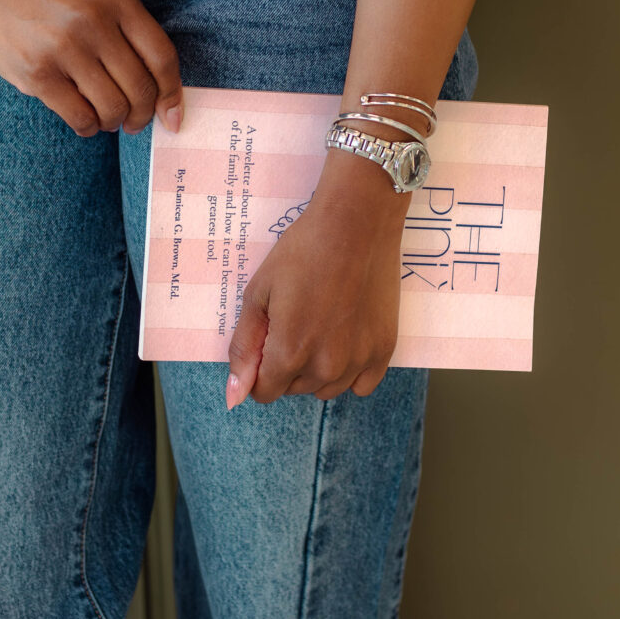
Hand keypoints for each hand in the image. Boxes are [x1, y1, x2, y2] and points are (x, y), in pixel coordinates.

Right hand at [0, 0, 183, 136]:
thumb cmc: (56, 3)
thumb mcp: (100, 1)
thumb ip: (133, 38)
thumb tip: (163, 103)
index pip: (162, 57)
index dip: (172, 94)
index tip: (171, 117)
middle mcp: (94, 21)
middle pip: (140, 89)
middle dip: (142, 116)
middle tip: (134, 122)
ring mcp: (65, 47)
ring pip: (113, 108)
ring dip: (115, 122)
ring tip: (108, 118)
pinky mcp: (39, 73)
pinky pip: (81, 117)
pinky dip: (90, 128)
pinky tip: (87, 121)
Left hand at [225, 184, 408, 408]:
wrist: (355, 222)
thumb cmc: (303, 251)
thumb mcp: (259, 293)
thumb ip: (244, 348)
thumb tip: (235, 396)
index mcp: (290, 352)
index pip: (265, 392)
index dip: (259, 368)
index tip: (267, 339)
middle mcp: (327, 366)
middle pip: (294, 389)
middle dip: (286, 365)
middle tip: (295, 320)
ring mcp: (359, 360)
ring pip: (327, 389)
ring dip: (317, 370)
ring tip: (320, 326)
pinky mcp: (384, 349)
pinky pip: (362, 385)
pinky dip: (350, 371)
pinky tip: (345, 339)